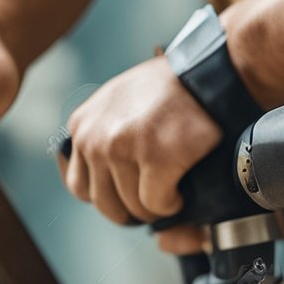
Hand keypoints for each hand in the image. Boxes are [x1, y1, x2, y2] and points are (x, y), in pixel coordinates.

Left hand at [59, 56, 220, 234]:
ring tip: (171, 189)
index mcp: (81, 126)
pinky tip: (180, 190)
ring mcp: (122, 147)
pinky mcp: (156, 157)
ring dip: (155, 207)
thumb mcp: (117, 103)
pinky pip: (157, 203)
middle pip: (104, 202)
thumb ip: (102, 136)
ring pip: (133, 206)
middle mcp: (94, 138)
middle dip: (130, 209)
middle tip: (152, 203)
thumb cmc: (166, 91)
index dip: (107, 196)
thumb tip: (99, 188)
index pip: (79, 185)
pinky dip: (171, 203)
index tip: (127, 196)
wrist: (204, 74)